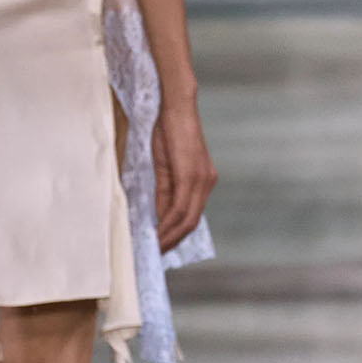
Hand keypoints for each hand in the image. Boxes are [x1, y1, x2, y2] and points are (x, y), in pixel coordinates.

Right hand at [152, 96, 215, 251]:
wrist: (175, 108)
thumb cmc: (169, 133)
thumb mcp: (165, 167)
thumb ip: (165, 193)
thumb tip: (161, 218)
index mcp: (203, 182)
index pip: (192, 216)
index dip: (178, 234)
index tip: (164, 246)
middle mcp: (207, 184)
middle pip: (192, 223)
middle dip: (173, 241)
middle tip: (157, 254)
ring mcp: (201, 180)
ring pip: (186, 219)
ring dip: (169, 236)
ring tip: (154, 248)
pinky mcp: (190, 176)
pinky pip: (179, 207)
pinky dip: (168, 223)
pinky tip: (157, 231)